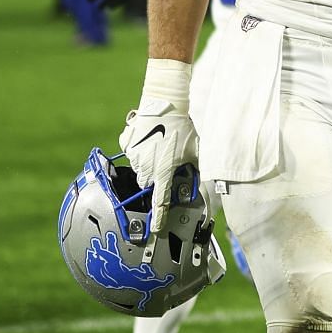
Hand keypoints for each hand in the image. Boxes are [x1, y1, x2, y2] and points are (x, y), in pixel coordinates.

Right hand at [118, 102, 199, 260]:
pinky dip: (138, 150)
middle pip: (148, 184)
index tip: (155, 228)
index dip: (158, 217)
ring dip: (148, 164)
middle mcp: (146, 167)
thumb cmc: (183, 127)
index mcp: (164, 171)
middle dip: (156, 179)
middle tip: (165, 165)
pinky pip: (131, 152)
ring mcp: (134, 155)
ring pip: (139, 168)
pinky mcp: (126, 143)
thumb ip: (197, 167)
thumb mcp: (196, 150)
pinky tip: (150, 138)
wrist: (165, 104)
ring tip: (160, 147)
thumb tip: (205, 178)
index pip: (160, 201)